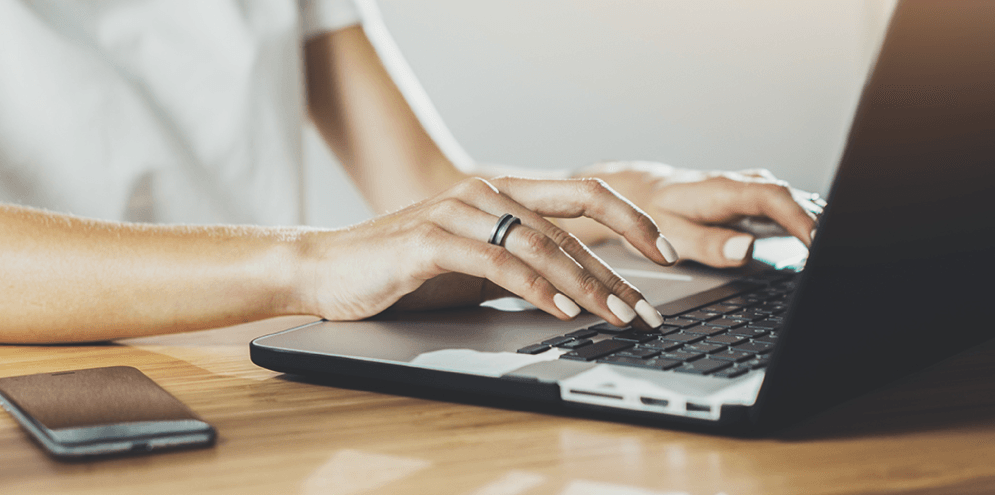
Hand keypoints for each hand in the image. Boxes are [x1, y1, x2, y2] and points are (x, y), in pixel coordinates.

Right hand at [294, 177, 679, 327]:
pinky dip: (538, 288)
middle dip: (618, 269)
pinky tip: (563, 310)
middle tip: (647, 309)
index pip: (582, 196)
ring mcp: (458, 212)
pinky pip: (500, 263)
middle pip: (572, 222)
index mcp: (501, 194)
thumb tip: (580, 289)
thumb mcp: (474, 267)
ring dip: (586, 284)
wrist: (326, 270)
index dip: (632, 220)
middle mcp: (485, 193)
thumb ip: (521, 266)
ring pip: (541, 244)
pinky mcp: (432, 241)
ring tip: (616, 316)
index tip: (667, 254)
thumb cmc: (400, 271)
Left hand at [577, 161, 820, 267]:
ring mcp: (754, 190)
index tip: (818, 243)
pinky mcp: (758, 199)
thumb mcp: (673, 234)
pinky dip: (808, 222)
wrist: (645, 192)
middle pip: (793, 197)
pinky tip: (820, 242)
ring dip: (818, 221)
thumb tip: (746, 249)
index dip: (799, 218)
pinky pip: (791, 206)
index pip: (773, 197)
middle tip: (838, 253)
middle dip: (821, 223)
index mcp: (724, 188)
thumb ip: (708, 244)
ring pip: (796, 200)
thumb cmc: (656, 214)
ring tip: (834, 250)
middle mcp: (744, 184)